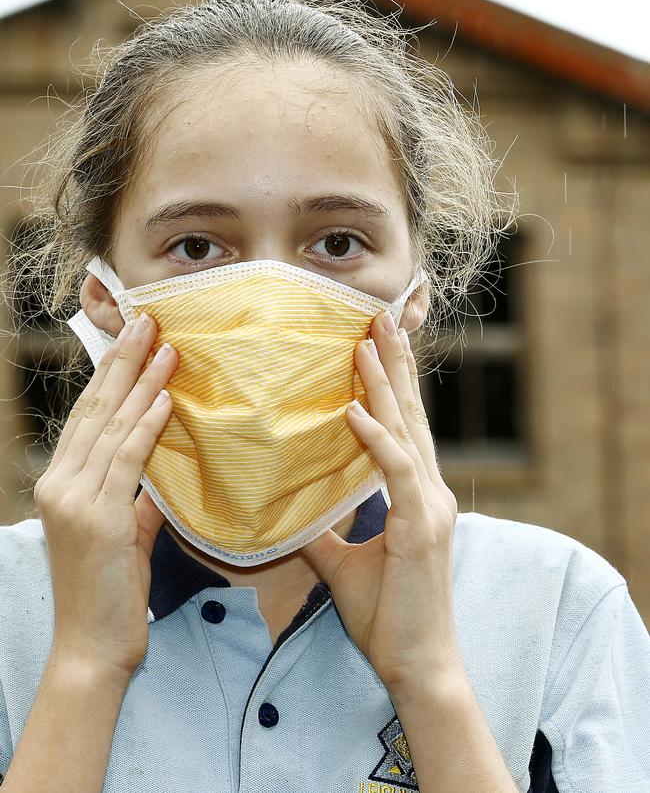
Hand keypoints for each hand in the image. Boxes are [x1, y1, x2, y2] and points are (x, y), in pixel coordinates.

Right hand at [34, 313, 177, 681]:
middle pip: (96, 410)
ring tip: (166, 347)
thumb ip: (139, 493)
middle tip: (148, 321)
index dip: (111, 375)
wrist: (92, 647)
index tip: (133, 339)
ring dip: (143, 384)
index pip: (88, 416)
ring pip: (112, 428)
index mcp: (61, 482)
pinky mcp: (98, 519)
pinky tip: (165, 399)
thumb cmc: (109, 591)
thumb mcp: (125, 531)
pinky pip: (127, 462)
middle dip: (124, 362)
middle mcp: (60, 483)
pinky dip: (147, 428)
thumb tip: (165, 463)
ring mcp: (74, 499)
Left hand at [301, 310, 461, 697]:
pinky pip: (398, 471)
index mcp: (416, 496)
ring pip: (406, 431)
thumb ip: (322, 531)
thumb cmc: (388, 617)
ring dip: (385, 384)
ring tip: (369, 341)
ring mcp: (430, 507)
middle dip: (394, 366)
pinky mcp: (421, 527)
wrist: (417, 665)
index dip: (389, 386)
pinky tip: (355, 409)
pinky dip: (377, 438)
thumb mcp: (343, 564)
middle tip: (378, 319)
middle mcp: (429, 492)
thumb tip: (286, 512)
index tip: (373, 346)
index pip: (402, 428)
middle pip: (409, 416)